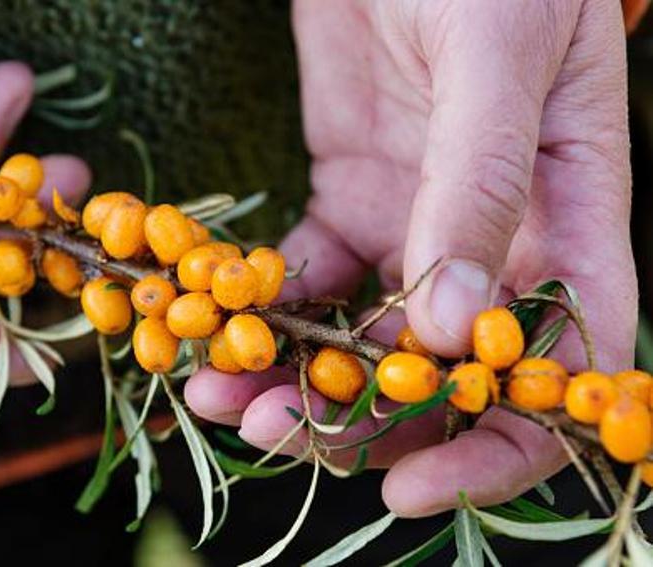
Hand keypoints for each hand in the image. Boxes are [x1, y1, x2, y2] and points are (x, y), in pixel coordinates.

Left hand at [186, 0, 636, 516]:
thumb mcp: (495, 60)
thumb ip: (480, 188)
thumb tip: (454, 330)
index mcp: (569, 220)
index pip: (561, 367)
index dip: (497, 445)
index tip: (411, 487)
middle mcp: (493, 242)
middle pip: (441, 376)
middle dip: (359, 424)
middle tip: (267, 432)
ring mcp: (412, 226)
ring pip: (363, 338)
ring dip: (293, 378)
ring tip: (218, 396)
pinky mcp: (344, 199)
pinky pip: (306, 277)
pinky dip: (262, 308)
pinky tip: (215, 320)